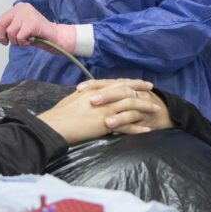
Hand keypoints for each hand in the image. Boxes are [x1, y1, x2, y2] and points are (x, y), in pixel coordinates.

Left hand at [0, 3, 75, 53]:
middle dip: (2, 37)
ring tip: (25, 39)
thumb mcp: (16, 33)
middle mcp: (21, 8)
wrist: (54, 37)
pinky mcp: (32, 22)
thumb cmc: (36, 34)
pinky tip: (30, 39)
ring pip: (10, 32)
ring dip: (16, 41)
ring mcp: (27, 14)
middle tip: (7, 42)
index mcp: (17, 9)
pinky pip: (19, 37)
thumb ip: (3, 33)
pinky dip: (23, 42)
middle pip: (2, 24)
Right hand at [37, 79, 166, 143]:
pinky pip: (126, 125)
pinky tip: (146, 130)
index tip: (141, 82)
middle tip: (152, 91)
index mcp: (94, 90)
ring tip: (155, 111)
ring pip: (131, 106)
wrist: (55, 125)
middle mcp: (102, 97)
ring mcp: (105, 110)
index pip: (117, 83)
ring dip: (144, 108)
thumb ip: (86, 96)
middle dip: (141, 90)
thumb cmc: (59, 115)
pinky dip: (137, 128)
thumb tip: (90, 96)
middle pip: (127, 90)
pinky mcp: (106, 123)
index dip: (131, 82)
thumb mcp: (73, 100)